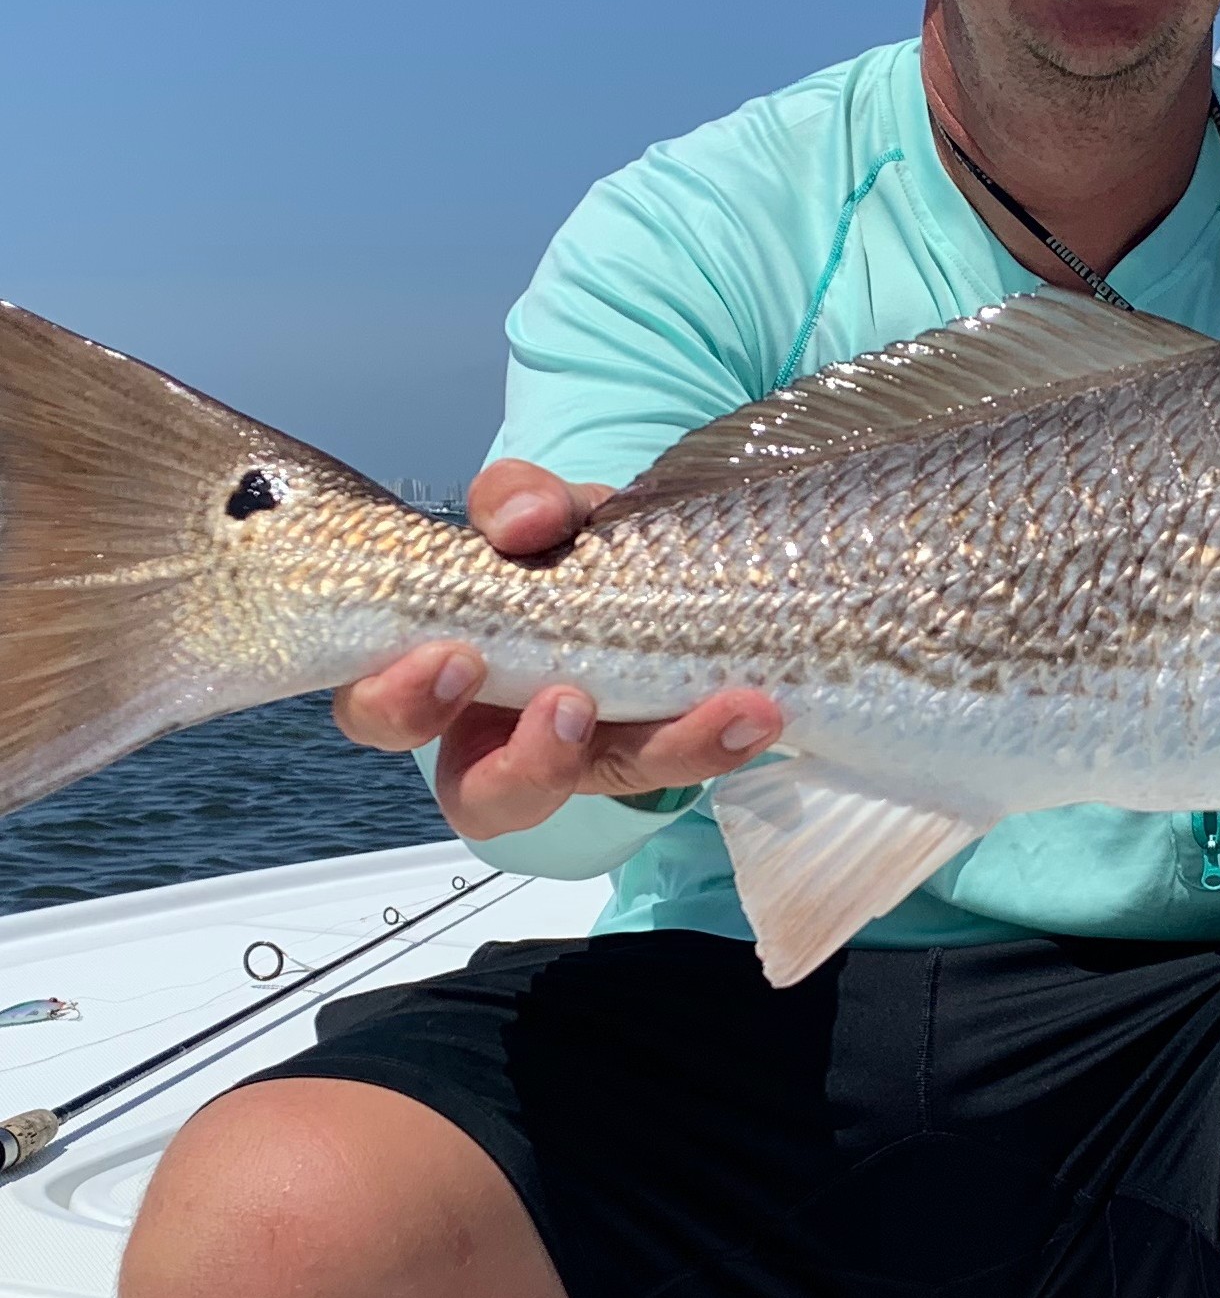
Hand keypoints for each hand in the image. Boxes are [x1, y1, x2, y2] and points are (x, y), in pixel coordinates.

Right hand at [333, 457, 783, 839]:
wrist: (640, 557)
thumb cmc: (555, 546)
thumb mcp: (534, 508)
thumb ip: (516, 500)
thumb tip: (522, 521)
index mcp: (433, 679)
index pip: (384, 714)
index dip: (404, 701)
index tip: (455, 657)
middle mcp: (498, 741)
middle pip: (484, 797)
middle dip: (525, 762)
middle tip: (568, 703)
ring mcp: (581, 761)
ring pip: (604, 796)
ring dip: (658, 752)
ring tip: (719, 708)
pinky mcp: (651, 757)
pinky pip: (677, 766)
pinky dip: (715, 739)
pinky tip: (758, 709)